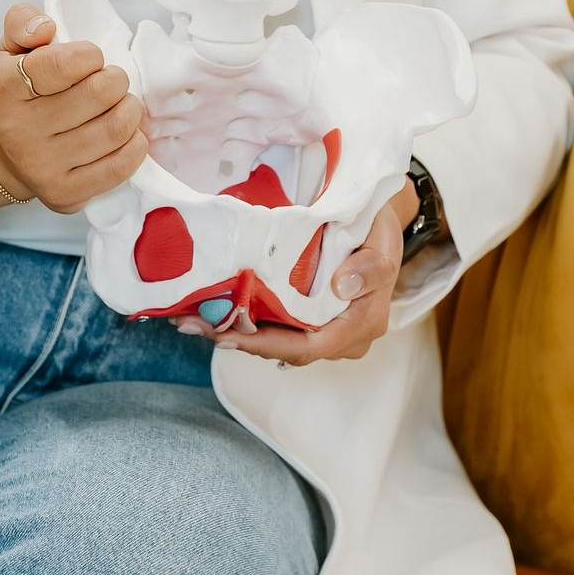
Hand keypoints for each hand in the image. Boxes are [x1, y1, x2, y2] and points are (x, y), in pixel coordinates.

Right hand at [0, 2, 149, 213]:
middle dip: (115, 79)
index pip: (66, 63)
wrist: (6, 152)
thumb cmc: (19, 93)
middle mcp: (18, 131)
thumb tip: (46, 27)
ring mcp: (42, 167)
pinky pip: (120, 166)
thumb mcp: (11, 50)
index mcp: (3, 89)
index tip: (89, 58)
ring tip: (118, 104)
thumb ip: (23, 23)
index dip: (90, 55)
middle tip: (109, 81)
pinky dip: (134, 143)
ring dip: (129, 109)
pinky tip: (124, 133)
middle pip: (99, 94)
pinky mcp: (65, 195)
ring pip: (116, 129)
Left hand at [175, 178, 419, 362]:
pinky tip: (210, 311)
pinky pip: (276, 326)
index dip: (266, 345)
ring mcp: (323, 330)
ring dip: (234, 332)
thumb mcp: (383, 241)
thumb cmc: (379, 232)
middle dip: (238, 340)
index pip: (308, 346)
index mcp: (361, 324)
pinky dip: (244, 321)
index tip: (227, 336)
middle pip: (286, 349)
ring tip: (191, 320)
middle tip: (192, 326)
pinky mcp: (308, 319)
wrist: (378, 225)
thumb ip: (371, 266)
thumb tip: (342, 286)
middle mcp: (341, 337)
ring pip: (277, 340)